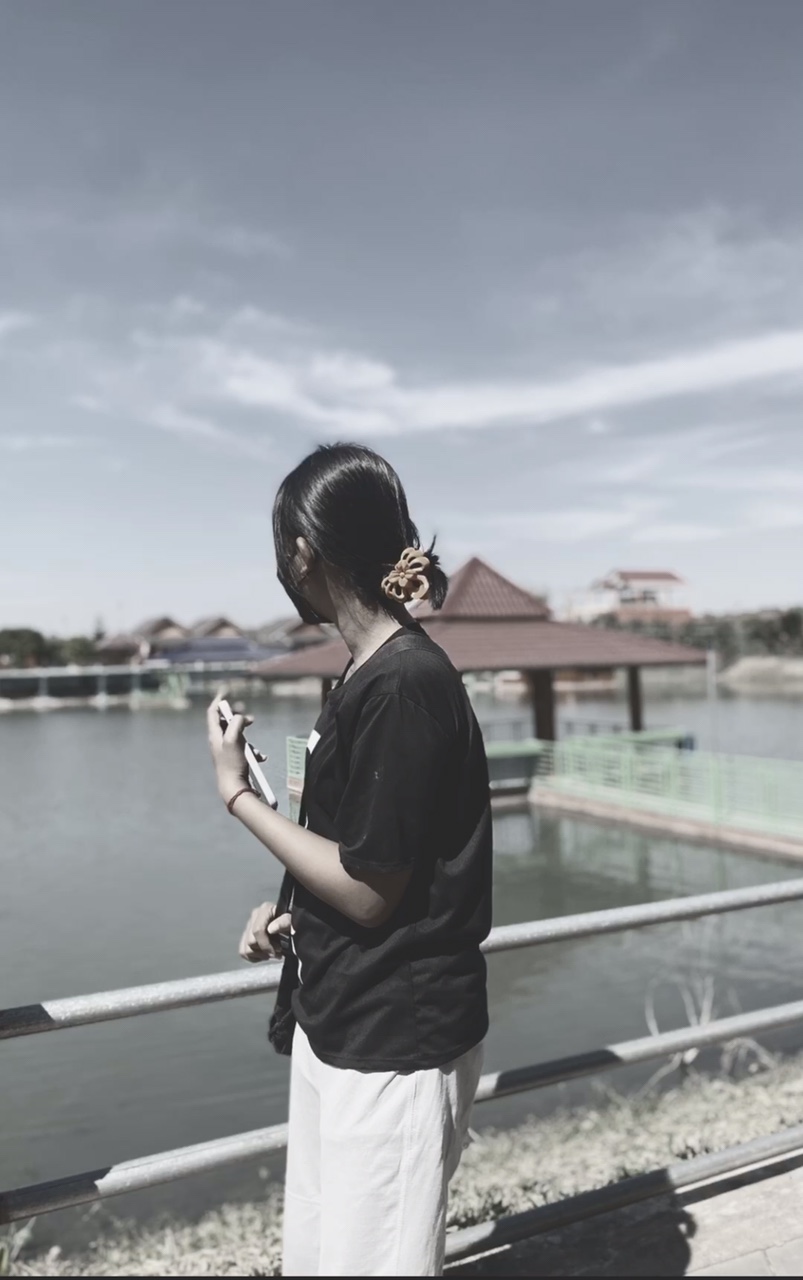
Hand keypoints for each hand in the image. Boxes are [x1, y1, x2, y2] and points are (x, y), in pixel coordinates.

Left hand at [206, 690, 264, 804]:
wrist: (234, 787)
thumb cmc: (232, 764)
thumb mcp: (233, 739)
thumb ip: (236, 723)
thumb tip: (241, 717)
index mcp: (214, 734)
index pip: (212, 712)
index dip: (219, 701)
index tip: (226, 691)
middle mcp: (218, 741)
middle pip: (226, 722)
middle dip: (239, 718)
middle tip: (250, 719)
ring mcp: (226, 750)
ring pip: (238, 735)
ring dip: (249, 737)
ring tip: (255, 746)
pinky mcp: (234, 759)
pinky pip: (245, 749)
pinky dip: (253, 751)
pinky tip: (260, 757)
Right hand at [239, 901, 291, 961]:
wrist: (291, 924)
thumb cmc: (293, 922)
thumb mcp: (293, 921)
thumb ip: (285, 922)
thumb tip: (271, 929)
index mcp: (264, 910)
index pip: (257, 931)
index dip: (266, 945)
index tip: (277, 951)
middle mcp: (254, 916)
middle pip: (251, 942)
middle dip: (264, 951)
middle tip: (277, 952)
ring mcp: (248, 926)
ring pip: (245, 949)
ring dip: (259, 955)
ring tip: (272, 953)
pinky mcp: (246, 935)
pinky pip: (243, 951)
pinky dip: (253, 957)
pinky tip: (264, 954)